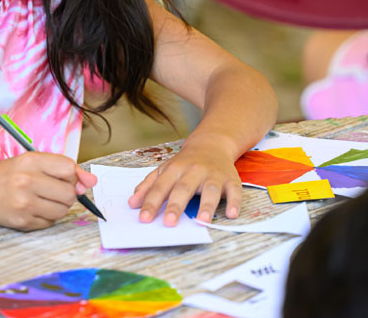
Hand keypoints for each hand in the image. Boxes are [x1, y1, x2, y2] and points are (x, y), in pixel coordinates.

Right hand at [0, 152, 96, 230]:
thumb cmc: (8, 174)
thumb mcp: (33, 162)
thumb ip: (64, 168)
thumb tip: (92, 183)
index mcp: (31, 161)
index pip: (69, 169)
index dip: (71, 175)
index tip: (62, 177)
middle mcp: (26, 181)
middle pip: (69, 193)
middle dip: (66, 193)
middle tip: (50, 189)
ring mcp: (24, 204)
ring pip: (63, 210)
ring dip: (58, 206)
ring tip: (42, 199)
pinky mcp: (22, 222)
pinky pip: (50, 222)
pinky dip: (47, 217)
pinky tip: (33, 209)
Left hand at [127, 141, 241, 226]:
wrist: (212, 144)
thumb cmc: (185, 162)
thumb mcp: (165, 169)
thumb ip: (149, 186)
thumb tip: (132, 203)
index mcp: (175, 169)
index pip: (161, 187)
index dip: (151, 203)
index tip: (143, 219)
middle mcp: (194, 171)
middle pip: (183, 189)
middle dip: (176, 206)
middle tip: (168, 223)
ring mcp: (214, 175)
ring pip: (210, 190)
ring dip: (206, 205)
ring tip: (201, 221)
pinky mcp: (231, 180)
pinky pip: (235, 191)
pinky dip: (234, 203)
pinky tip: (231, 215)